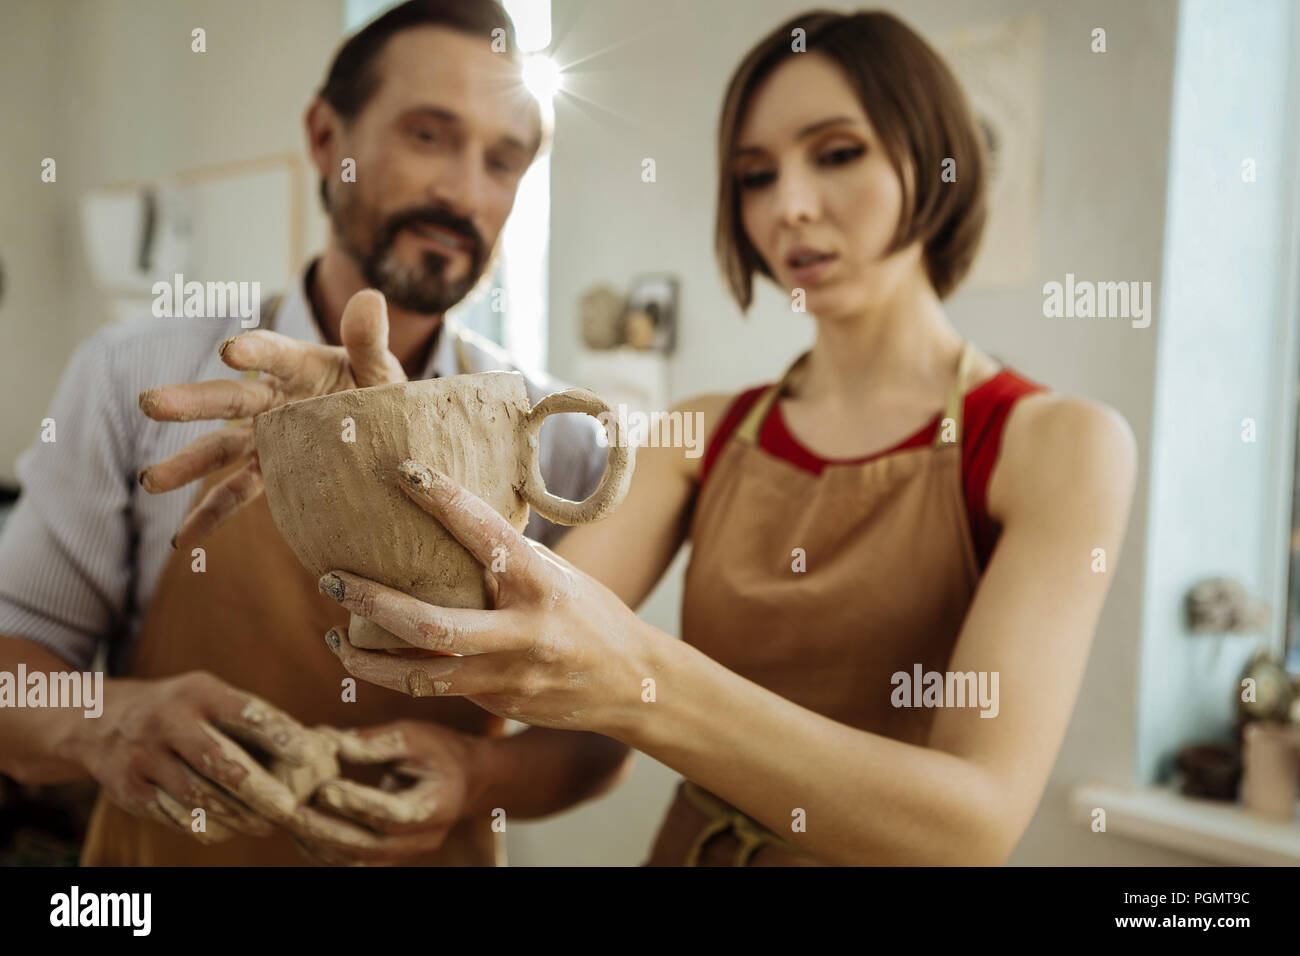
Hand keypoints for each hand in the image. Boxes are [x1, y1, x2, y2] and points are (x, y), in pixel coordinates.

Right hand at [70, 671, 323, 843]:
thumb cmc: (182, 709)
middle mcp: (169, 723)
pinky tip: (230, 830)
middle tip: (289, 809)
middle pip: (219, 762)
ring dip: (238, 816)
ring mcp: (145, 758)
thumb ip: (253, 720)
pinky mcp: (130, 791)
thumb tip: (316, 750)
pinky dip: (208, 827)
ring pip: (198, 797)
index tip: (308, 756)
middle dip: (258, 789)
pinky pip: (175, 816)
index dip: (278, 735)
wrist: (99, 719)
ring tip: (266, 825)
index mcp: (199, 694)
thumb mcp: (210, 696)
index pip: (244, 713)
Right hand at [136, 289, 406, 548]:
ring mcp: (268, 437)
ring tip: (152, 480)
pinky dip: (211, 515)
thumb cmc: (381, 394)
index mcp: (303, 367)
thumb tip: (370, 298)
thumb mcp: (381, 370)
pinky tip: (182, 539)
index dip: (255, 350)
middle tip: (150, 403)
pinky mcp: (271, 470)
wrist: (386, 435)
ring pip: (222, 448)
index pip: (276, 355)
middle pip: (231, 399)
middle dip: (191, 402)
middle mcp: (276, 401)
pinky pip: (238, 493)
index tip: (230, 351)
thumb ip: (370, 341)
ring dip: (188, 464)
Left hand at [277, 720, 477, 866]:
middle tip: (291, 811)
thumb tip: (331, 742)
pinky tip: (300, 830)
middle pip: (369, 846)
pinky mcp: (388, 858)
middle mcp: (423, 839)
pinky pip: (352, 864)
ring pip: (356, 862)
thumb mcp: (415, 736)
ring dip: (318, 844)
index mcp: (437, 805)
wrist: (463, 782)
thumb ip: (376, 743)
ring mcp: (405, 854)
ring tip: (288, 820)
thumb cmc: (439, 752)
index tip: (326, 788)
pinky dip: (323, 850)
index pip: (393, 813)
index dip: (359, 804)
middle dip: (326, 830)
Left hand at [317, 459, 655, 734]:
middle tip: (329, 579)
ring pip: (422, 674)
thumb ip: (507, 560)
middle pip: (432, 625)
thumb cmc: (590, 614)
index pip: (485, 532)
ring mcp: (510, 675)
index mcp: (542, 583)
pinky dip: (399, 674)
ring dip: (368, 658)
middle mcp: (525, 631)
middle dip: (372, 603)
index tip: (402, 472)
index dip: (442, 499)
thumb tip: (447, 522)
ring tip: (334, 636)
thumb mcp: (556, 575)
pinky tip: (372, 660)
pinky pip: (438, 689)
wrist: (633, 684)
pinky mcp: (499, 704)